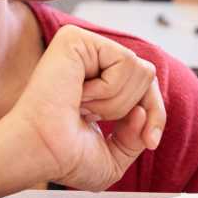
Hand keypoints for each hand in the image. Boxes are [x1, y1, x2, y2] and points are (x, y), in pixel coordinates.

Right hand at [0, 24, 165, 192]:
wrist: (41, 153)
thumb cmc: (64, 157)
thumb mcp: (115, 156)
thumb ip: (137, 136)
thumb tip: (142, 111)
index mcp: (98, 82)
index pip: (146, 85)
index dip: (156, 114)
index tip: (151, 141)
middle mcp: (90, 60)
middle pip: (147, 74)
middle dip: (132, 107)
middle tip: (93, 120)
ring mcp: (83, 47)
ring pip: (139, 68)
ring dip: (116, 102)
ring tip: (82, 107)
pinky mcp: (76, 39)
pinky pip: (125, 61)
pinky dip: (109, 89)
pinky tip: (80, 95)